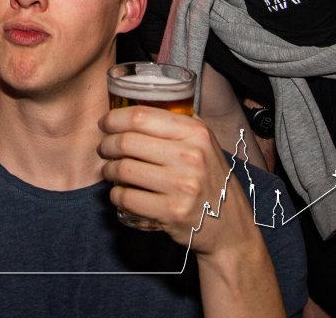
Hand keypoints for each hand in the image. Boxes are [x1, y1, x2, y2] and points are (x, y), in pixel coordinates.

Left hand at [97, 105, 258, 252]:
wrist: (231, 227)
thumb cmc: (209, 180)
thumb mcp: (203, 144)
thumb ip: (175, 126)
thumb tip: (131, 109)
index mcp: (196, 132)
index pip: (141, 116)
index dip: (114, 118)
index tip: (105, 123)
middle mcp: (191, 156)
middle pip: (127, 141)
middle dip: (107, 145)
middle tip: (104, 149)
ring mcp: (182, 186)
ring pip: (123, 169)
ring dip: (108, 170)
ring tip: (110, 171)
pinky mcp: (172, 212)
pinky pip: (127, 197)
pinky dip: (116, 195)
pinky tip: (120, 193)